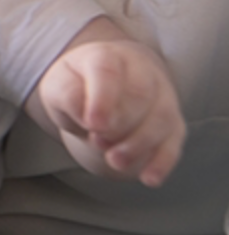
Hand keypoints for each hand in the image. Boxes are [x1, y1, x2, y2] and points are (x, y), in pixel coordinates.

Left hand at [35, 38, 185, 186]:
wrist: (103, 84)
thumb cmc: (78, 84)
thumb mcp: (59, 85)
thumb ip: (68, 95)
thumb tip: (85, 116)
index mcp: (106, 56)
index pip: (108, 70)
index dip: (103, 98)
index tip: (93, 124)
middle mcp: (141, 71)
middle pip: (140, 94)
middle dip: (121, 123)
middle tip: (97, 140)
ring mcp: (161, 95)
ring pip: (161, 118)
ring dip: (140, 144)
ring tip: (115, 161)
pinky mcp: (173, 122)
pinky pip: (174, 141)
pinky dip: (163, 161)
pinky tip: (150, 178)